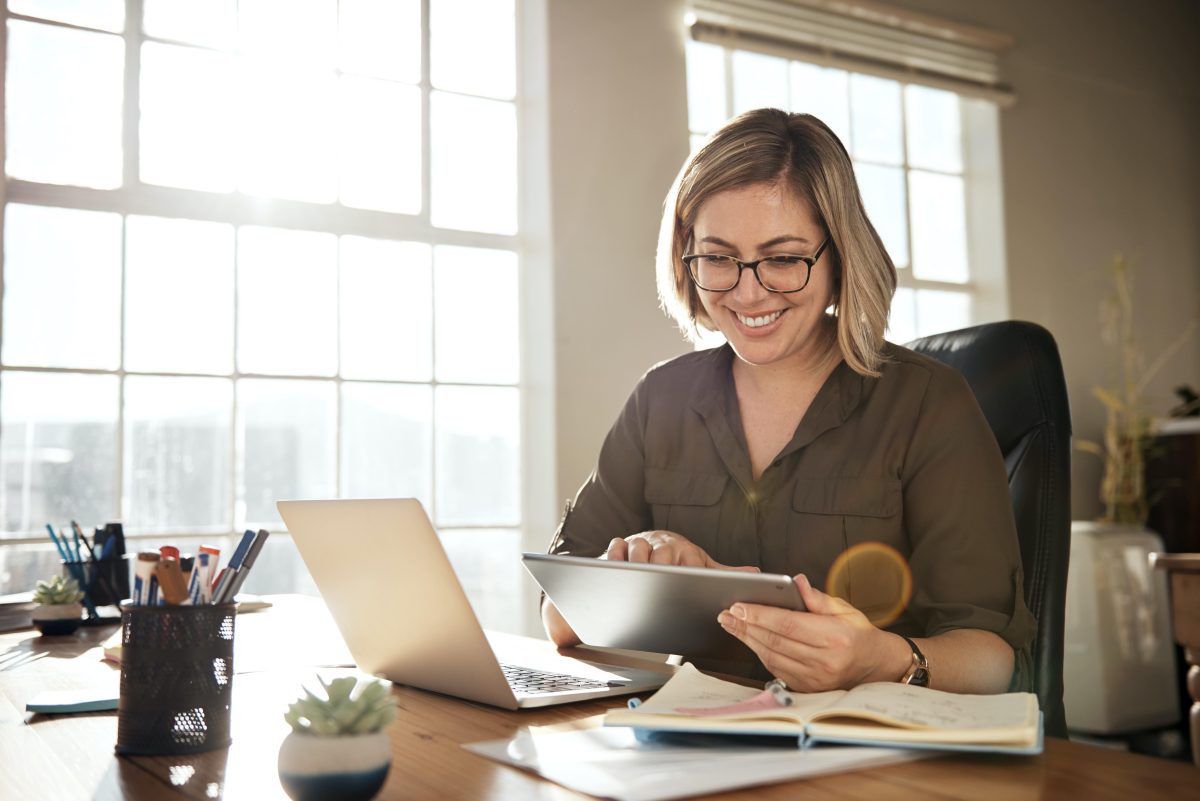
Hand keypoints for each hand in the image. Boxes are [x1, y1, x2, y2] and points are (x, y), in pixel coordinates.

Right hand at [603, 531, 759, 571]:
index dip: (687, 573)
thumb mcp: (702, 565)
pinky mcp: (621, 544)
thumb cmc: (678, 559)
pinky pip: (616, 546)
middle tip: (659, 585)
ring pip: (638, 549)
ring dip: (637, 563)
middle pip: (661, 556)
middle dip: (660, 570)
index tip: (686, 584)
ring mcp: (641, 543)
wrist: (653, 544)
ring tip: (636, 578)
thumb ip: (725, 571)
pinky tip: (614, 567)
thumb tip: (756, 573)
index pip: (687, 561)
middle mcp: (663, 544)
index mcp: (685, 550)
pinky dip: (614, 556)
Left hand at [716, 574, 907, 690]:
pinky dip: (760, 653)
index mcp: (835, 637)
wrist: (877, 667)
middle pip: (775, 641)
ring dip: (748, 640)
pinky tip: (749, 640)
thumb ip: (816, 598)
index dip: (760, 615)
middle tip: (726, 613)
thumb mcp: (845, 609)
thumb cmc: (860, 634)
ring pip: (772, 657)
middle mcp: (825, 661)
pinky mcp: (809, 688)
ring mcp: (816, 679)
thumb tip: (796, 581)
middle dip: (746, 626)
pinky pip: (777, 669)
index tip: (739, 605)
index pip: (788, 624)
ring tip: (731, 624)